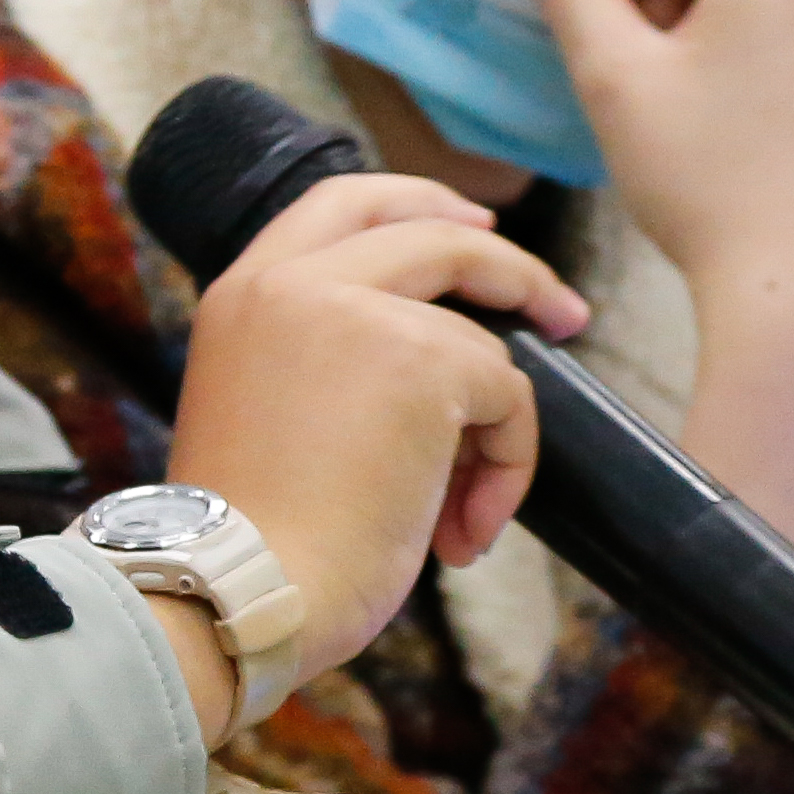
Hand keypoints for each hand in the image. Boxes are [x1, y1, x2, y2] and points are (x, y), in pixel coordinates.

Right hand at [164, 172, 585, 685]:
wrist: (237, 590)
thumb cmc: (254, 539)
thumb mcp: (267, 411)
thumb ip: (327, 359)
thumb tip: (449, 362)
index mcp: (242, 293)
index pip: (339, 202)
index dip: (416, 204)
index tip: (468, 227)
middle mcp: (292, 282)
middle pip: (427, 229)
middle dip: (506, 262)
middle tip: (556, 307)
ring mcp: (357, 311)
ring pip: (481, 338)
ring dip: (490, 433)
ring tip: (461, 516)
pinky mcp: (421, 358)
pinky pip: (507, 396)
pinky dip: (506, 469)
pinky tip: (460, 534)